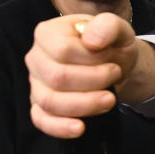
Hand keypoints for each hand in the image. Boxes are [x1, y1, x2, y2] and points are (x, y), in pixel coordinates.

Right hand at [26, 14, 137, 137]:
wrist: (116, 66)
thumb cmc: (111, 46)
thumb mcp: (119, 30)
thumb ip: (108, 26)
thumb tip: (92, 40)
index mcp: (47, 33)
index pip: (63, 50)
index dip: (92, 59)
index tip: (112, 59)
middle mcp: (35, 58)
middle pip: (58, 78)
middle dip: (94, 81)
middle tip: (115, 76)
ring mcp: (35, 83)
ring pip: (50, 101)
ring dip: (85, 104)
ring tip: (110, 99)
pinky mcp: (40, 105)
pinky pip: (41, 120)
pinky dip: (59, 127)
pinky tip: (80, 128)